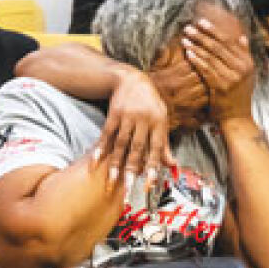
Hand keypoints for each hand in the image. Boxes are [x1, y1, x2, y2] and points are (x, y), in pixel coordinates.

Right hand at [95, 67, 175, 190]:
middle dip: (132, 170)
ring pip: (120, 144)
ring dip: (115, 164)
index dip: (153, 167)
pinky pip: (106, 134)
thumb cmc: (150, 104)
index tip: (149, 184)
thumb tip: (172, 165)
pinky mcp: (113, 113)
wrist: (132, 79)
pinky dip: (101, 149)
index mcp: (159, 122)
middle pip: (137, 149)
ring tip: (111, 180)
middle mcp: (144, 119)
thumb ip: (164, 144)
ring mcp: (127, 116)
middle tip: (127, 188)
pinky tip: (96, 162)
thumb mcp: (162, 119)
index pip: (157, 148)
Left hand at [181, 13, 255, 123]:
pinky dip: (196, 60)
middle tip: (189, 27)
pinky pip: (206, 69)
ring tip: (185, 38)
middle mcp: (241, 68)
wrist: (237, 116)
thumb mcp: (247, 74)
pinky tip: (188, 53)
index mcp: (247, 62)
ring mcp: (231, 77)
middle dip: (202, 35)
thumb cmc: (239, 94)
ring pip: (210, 56)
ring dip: (196, 46)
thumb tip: (242, 37)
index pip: (229, 41)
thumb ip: (244, 55)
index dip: (214, 30)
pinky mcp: (221, 86)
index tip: (202, 22)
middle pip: (218, 46)